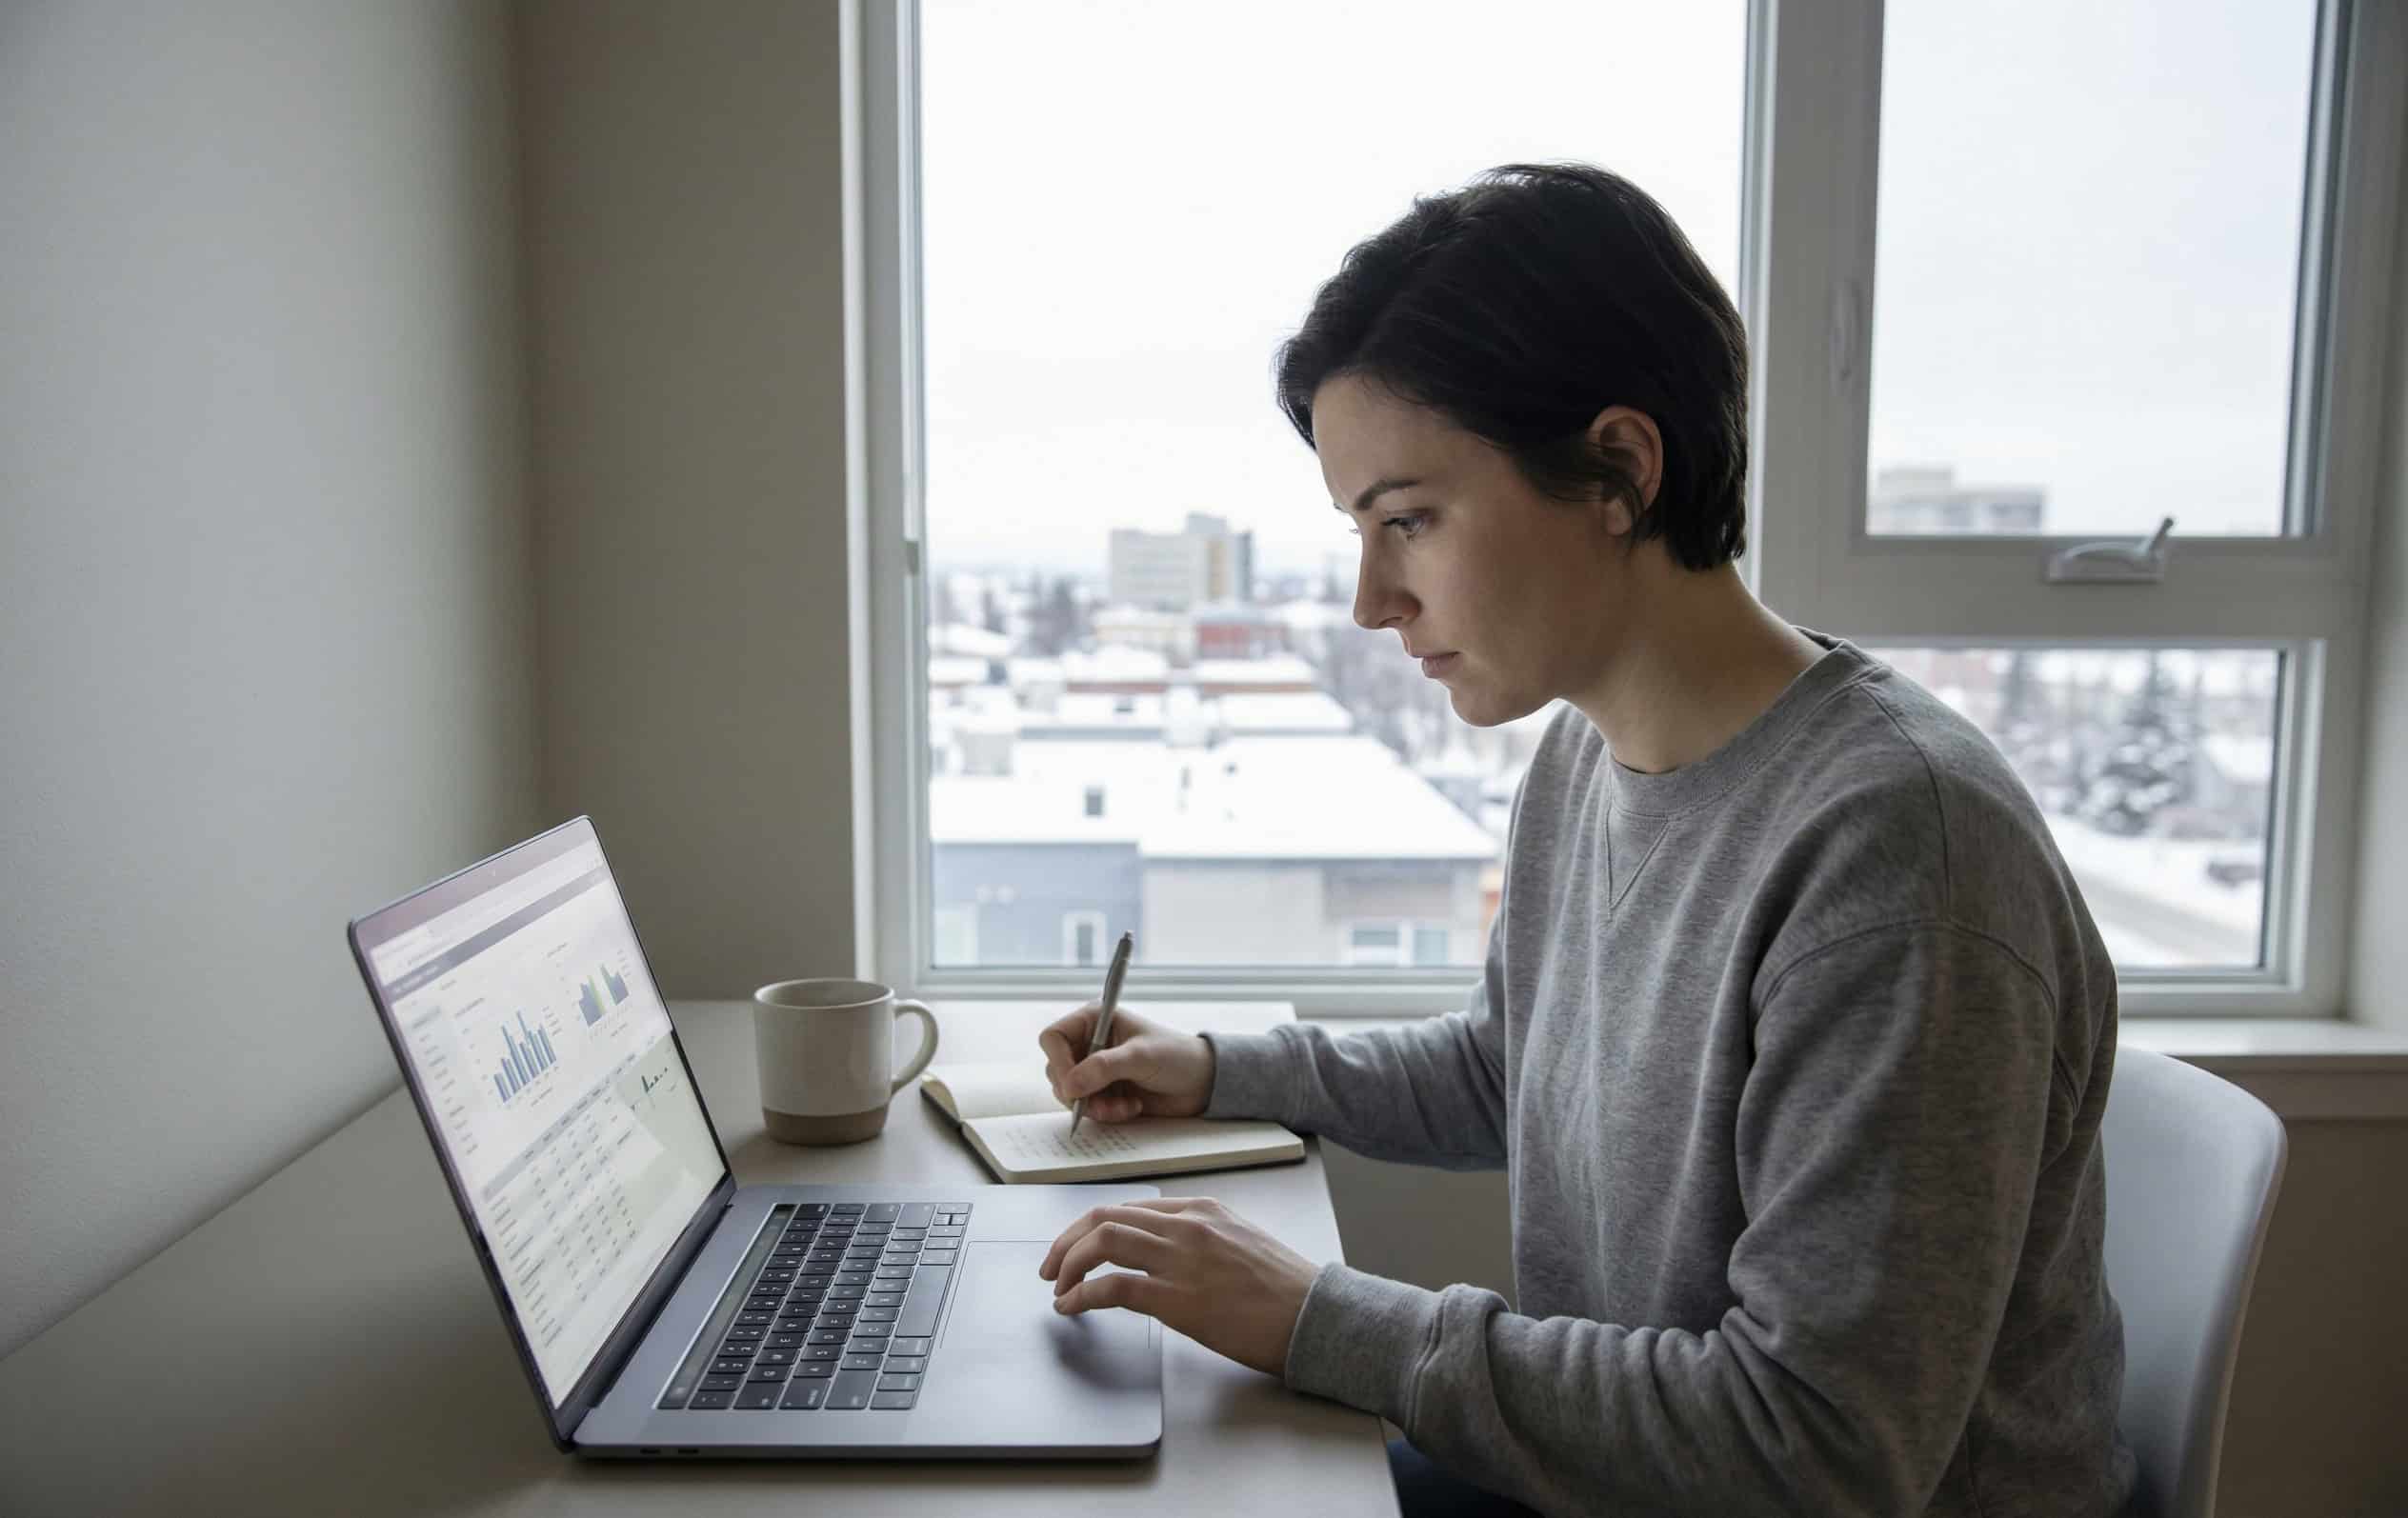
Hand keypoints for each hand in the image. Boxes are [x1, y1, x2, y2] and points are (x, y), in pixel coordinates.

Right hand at [1038, 1002, 1215, 1123]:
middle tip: (1100, 1102)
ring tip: (1123, 1107)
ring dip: (1094, 1106)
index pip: (1054, 1037)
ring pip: (1069, 1094)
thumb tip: (1069, 1085)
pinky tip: (1130, 1107)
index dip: (1058, 1061)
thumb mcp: (1141, 1057)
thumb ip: (1104, 1067)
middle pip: (1057, 1070)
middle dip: (1078, 1091)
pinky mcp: (1103, 1093)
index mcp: (1094, 1020)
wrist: (1201, 1084)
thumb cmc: (1176, 1056)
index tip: (1072, 1085)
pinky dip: (1105, 1113)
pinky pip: (1086, 1108)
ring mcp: (1094, 1070)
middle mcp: (1089, 1044)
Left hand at [1038, 1197, 1319, 1377]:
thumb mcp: (1239, 1241)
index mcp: (1201, 1209)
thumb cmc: (1283, 1288)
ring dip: (1068, 1264)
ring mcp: (1182, 1259)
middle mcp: (1187, 1226)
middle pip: (1104, 1217)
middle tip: (1051, 1265)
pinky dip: (1082, 1295)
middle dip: (1067, 1241)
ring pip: (1102, 1241)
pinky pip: (1113, 1288)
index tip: (1076, 1248)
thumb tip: (1159, 1252)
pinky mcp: (1179, 1299)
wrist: (1314, 1314)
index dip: (1091, 1228)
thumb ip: (1198, 1238)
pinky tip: (1072, 1308)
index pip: (1128, 1207)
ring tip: (1057, 1287)